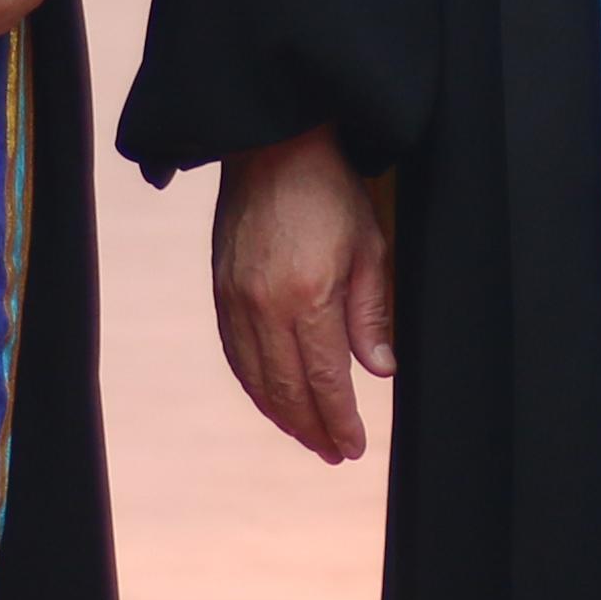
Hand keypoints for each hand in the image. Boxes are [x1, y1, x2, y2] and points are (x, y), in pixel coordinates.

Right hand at [213, 126, 393, 464]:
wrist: (271, 147)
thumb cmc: (329, 191)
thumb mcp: (368, 247)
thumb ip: (371, 313)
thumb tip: (380, 370)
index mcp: (307, 297)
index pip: (324, 380)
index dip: (340, 420)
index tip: (354, 446)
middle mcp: (264, 307)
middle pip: (287, 390)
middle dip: (312, 429)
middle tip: (334, 453)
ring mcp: (236, 301)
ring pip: (256, 380)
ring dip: (282, 416)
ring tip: (308, 436)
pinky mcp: (221, 292)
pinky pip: (237, 355)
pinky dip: (256, 386)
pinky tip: (274, 399)